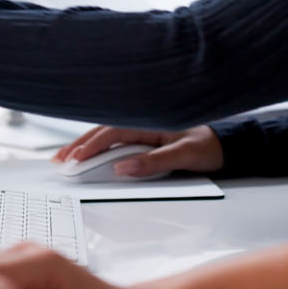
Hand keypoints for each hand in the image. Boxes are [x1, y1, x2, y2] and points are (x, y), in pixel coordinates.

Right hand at [53, 124, 223, 177]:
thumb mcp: (186, 155)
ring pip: (107, 135)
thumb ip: (155, 161)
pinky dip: (99, 147)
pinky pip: (116, 140)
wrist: (228, 144)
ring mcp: (143, 129)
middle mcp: (143, 121)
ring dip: (85, 145)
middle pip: (103, 132)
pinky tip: (88, 154)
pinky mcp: (145, 137)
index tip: (74, 159)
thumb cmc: (210, 145)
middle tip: (59, 160)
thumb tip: (123, 168)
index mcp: (150, 120)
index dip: (91, 146)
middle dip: (79, 145)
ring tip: (65, 158)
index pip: (112, 133)